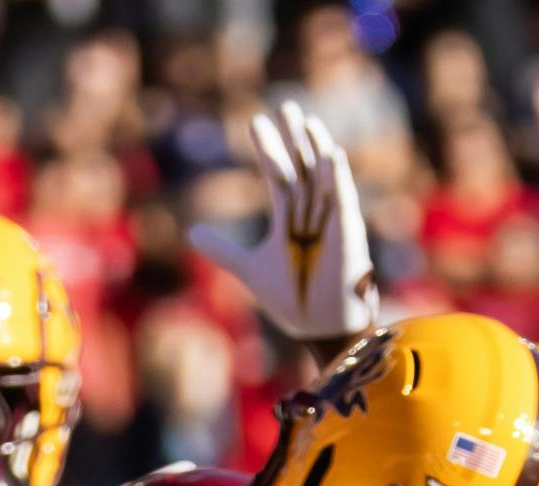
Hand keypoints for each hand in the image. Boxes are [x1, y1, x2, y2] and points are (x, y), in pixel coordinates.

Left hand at [186, 105, 377, 346]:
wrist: (317, 327)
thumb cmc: (293, 298)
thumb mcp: (250, 269)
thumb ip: (223, 249)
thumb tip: (191, 232)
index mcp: (290, 218)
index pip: (278, 174)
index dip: (269, 148)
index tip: (256, 121)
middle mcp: (311, 214)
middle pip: (302, 167)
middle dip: (294, 138)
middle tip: (286, 106)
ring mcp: (330, 222)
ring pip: (322, 176)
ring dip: (315, 149)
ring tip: (306, 121)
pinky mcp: (346, 233)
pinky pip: (342, 200)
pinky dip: (337, 178)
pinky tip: (332, 153)